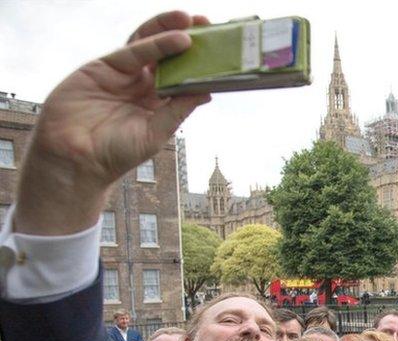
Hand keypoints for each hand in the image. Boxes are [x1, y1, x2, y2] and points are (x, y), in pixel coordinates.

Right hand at [15, 11, 210, 235]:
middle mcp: (141, 84)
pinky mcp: (102, 67)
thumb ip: (178, 109)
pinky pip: (132, 51)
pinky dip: (154, 43)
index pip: (181, 75)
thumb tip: (208, 92)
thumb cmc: (115, 153)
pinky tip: (176, 38)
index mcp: (156, 101)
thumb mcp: (156, 132)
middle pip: (166, 54)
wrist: (76, 160)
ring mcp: (122, 74)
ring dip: (169, 30)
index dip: (198, 61)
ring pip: (148, 44)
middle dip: (186, 37)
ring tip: (191, 21)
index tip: (220, 50)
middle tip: (208, 24)